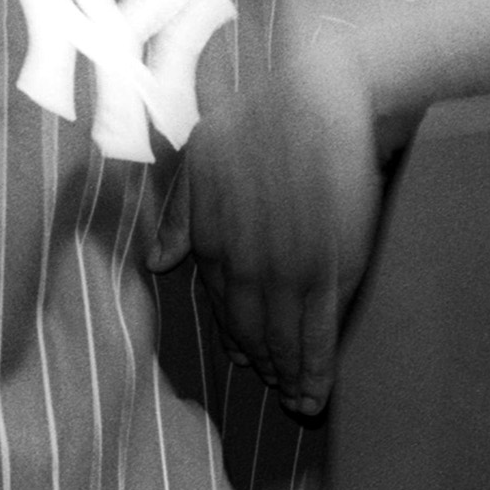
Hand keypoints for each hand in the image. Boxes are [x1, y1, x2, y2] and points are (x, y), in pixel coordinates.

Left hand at [148, 9, 385, 417]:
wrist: (318, 84)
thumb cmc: (258, 108)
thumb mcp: (201, 154)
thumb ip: (180, 211)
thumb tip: (159, 262)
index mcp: (212, 234)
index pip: (221, 300)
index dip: (234, 334)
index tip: (245, 359)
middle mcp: (244, 258)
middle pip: (252, 328)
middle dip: (263, 363)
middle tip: (276, 393)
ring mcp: (288, 265)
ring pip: (285, 337)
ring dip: (290, 376)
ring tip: (299, 405)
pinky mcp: (330, 264)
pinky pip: (320, 329)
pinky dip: (317, 365)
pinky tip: (317, 393)